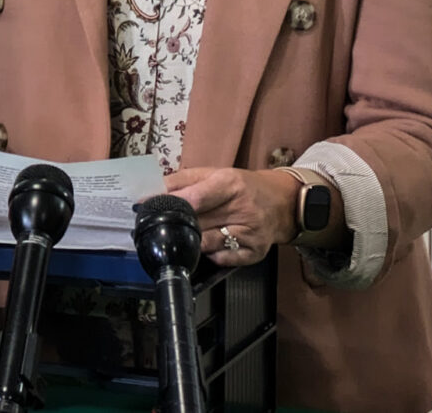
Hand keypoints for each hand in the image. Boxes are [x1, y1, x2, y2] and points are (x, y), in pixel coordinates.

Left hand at [163, 167, 297, 266]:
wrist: (283, 202)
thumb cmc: (243, 186)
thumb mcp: (214, 174)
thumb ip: (182, 180)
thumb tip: (153, 190)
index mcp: (231, 184)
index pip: (196, 198)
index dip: (171, 204)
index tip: (148, 208)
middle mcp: (243, 209)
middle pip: (198, 223)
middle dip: (177, 224)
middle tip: (162, 225)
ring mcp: (251, 233)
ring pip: (207, 244)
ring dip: (191, 241)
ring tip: (185, 235)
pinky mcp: (255, 252)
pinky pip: (222, 259)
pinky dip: (210, 254)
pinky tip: (208, 246)